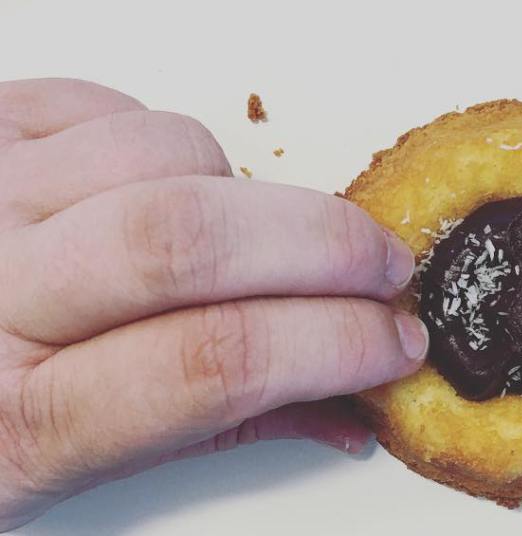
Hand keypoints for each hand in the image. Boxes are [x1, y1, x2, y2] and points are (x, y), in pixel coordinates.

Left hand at [0, 79, 426, 530]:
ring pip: (165, 154)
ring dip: (247, 192)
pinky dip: (169, 144)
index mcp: (16, 423)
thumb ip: (220, 430)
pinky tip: (168, 190)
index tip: (394, 338)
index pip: (213, 363)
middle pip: (190, 239)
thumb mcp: (70, 475)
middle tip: (382, 265)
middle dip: (327, 245)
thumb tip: (347, 411)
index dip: (335, 344)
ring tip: (252, 235)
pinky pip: (107, 104)